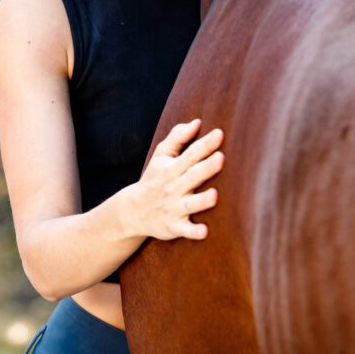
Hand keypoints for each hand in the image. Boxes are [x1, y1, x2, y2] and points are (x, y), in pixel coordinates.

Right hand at [131, 119, 224, 240]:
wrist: (133, 210)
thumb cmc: (155, 178)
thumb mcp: (161, 155)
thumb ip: (178, 137)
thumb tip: (197, 122)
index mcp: (172, 168)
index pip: (191, 154)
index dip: (205, 144)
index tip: (219, 134)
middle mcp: (174, 187)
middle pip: (193, 176)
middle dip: (206, 168)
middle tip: (221, 158)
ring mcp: (174, 208)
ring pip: (190, 204)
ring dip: (202, 200)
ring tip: (214, 195)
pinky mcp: (174, 226)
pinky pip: (185, 230)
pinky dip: (193, 232)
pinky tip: (204, 231)